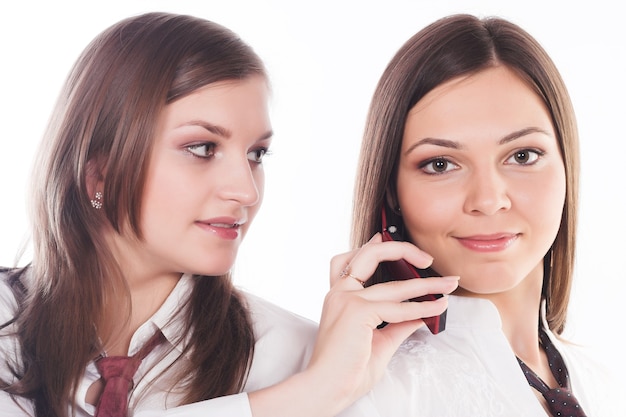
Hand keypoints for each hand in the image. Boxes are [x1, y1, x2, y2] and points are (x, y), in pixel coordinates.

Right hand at [307, 233, 458, 412]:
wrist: (326, 388)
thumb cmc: (345, 370)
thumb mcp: (377, 343)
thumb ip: (396, 325)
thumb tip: (418, 315)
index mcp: (338, 297)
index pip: (348, 261)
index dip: (367, 246)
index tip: (382, 237)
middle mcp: (340, 292)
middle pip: (367, 254)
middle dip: (400, 249)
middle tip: (427, 258)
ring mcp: (347, 300)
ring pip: (394, 285)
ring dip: (427, 284)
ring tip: (448, 284)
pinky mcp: (357, 312)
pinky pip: (398, 308)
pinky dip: (422, 307)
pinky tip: (437, 307)